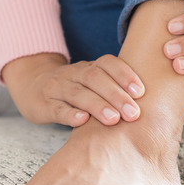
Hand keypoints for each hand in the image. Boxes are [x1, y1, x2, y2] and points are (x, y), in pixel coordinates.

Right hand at [2, 53, 144, 126]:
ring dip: (98, 105)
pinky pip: (57, 107)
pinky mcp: (44, 104)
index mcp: (89, 67)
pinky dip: (70, 114)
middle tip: (134, 113)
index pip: (108, 63)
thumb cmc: (74, 89)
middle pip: (95, 78)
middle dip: (116, 95)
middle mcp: (73, 73)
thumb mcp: (91, 83)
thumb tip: (152, 105)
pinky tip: (83, 121)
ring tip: (114, 119)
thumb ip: (114, 89)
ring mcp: (57, 87)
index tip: (141, 91)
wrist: (32, 87)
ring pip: (78, 92)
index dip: (125, 75)